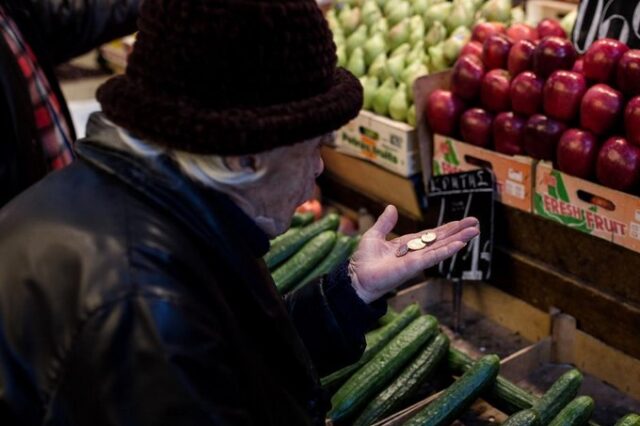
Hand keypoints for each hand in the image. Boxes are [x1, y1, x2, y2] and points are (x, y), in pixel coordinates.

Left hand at [349, 205, 479, 303]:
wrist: (357, 278)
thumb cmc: (363, 261)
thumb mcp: (374, 235)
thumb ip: (385, 223)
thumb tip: (391, 207)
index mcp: (407, 244)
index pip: (431, 235)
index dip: (446, 228)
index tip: (460, 222)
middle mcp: (416, 252)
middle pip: (441, 240)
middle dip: (458, 231)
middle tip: (475, 223)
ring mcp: (416, 260)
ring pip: (441, 247)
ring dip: (458, 239)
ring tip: (474, 231)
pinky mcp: (413, 266)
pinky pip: (433, 257)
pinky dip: (446, 251)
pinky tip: (460, 244)